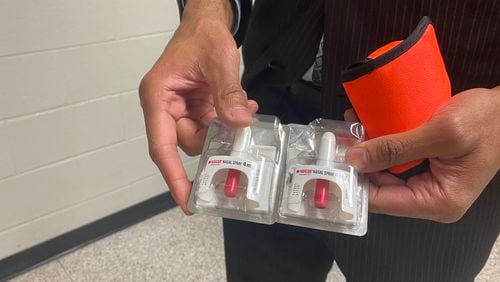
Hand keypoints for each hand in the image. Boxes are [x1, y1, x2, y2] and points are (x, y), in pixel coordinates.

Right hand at [139, 4, 257, 213]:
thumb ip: (228, 92)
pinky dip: (227, 123)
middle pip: (187, 144)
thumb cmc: (201, 34)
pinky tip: (242, 110)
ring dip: (224, 132)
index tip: (187, 201)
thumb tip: (240, 122)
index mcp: (158, 97)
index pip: (162, 147)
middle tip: (239, 140)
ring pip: (203, 138)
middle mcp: (165, 107)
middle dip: (214, 143)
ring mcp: (181, 109)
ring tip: (243, 114)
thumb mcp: (218, 60)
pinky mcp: (195, 108)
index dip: (174, 177)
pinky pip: (211, 126)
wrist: (206, 22)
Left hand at [345, 86, 499, 221]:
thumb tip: (354, 158)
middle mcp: (430, 198)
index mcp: (437, 201)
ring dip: (368, 149)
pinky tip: (366, 123)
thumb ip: (396, 147)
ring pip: (385, 171)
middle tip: (338, 137)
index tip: (333, 160)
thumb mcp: (441, 133)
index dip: (354, 182)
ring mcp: (428, 183)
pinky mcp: (426, 167)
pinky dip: (381, 143)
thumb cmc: (486, 121)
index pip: (381, 201)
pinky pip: (396, 159)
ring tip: (349, 126)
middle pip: (380, 186)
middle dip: (358, 162)